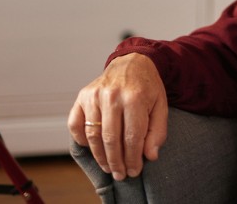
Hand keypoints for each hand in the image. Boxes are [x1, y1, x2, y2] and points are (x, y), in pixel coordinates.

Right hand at [68, 53, 168, 180]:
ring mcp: (94, 95)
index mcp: (135, 98)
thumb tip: (150, 156)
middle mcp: (112, 96)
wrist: (132, 62)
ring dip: (100, 156)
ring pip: (93, 135)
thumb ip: (157, 131)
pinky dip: (80, 139)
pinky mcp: (82, 96)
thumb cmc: (147, 87)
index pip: (132, 138)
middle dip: (116, 162)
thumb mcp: (161, 106)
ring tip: (108, 167)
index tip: (134, 171)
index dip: (132, 159)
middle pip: (111, 139)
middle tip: (120, 174)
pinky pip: (75, 124)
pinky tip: (91, 147)